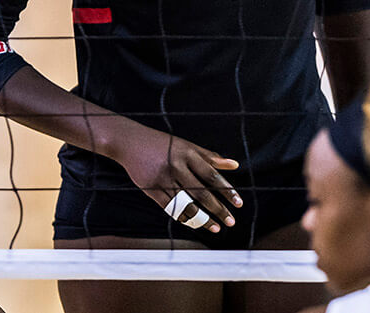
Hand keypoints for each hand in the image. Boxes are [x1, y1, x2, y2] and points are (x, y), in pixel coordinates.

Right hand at [111, 128, 241, 231]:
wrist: (130, 142)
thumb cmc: (162, 144)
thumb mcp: (187, 145)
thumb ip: (210, 156)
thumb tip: (235, 165)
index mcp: (188, 154)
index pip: (212, 176)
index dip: (227, 191)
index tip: (239, 203)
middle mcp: (177, 166)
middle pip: (202, 193)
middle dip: (218, 209)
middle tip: (231, 221)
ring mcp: (163, 179)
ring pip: (186, 204)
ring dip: (202, 218)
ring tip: (215, 227)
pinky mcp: (151, 189)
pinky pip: (170, 208)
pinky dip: (183, 217)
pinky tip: (194, 223)